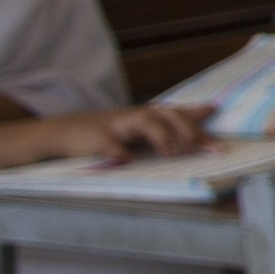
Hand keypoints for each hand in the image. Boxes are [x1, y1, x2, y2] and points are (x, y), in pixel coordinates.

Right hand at [0, 99, 214, 198]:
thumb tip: (205, 113)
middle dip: (186, 129)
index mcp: (141, 117)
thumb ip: (166, 125)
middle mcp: (129, 117)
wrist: (53, 135)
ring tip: (173, 151)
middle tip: (204, 148)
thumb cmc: (102, 134)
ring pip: (140, 122)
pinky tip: (124, 160)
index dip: (198, 119)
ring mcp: (110, 126)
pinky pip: (103, 144)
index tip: (221, 128)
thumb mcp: (134, 130)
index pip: (175, 114)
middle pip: (164, 114)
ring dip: (159, 135)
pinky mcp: (88, 139)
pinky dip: (114, 150)